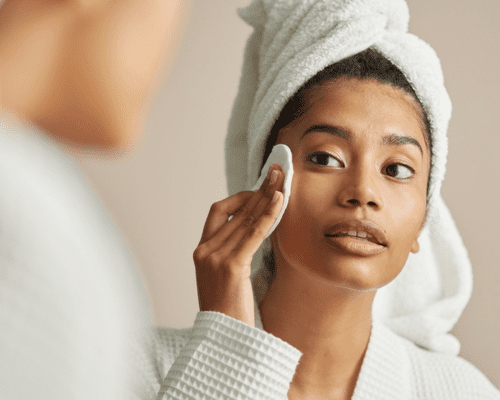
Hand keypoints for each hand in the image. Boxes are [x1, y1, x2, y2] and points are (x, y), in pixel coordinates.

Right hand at [193, 164, 284, 326]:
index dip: (240, 197)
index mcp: (201, 250)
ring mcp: (215, 257)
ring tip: (281, 181)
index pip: (218, 212)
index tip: (260, 188)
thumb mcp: (226, 277)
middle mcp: (205, 250)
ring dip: (266, 197)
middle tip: (276, 173)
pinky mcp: (231, 266)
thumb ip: (234, 253)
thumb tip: (255, 231)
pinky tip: (279, 200)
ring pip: (245, 218)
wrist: (223, 339)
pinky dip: (268, 215)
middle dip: (258, 189)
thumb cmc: (229, 310)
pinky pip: (254, 234)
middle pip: (235, 210)